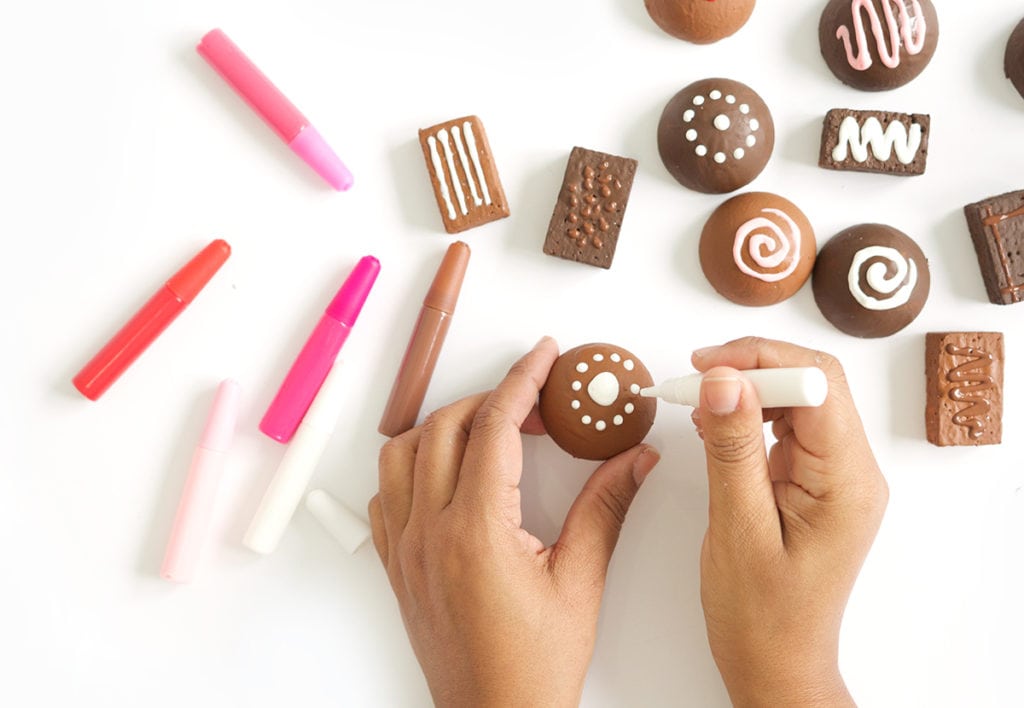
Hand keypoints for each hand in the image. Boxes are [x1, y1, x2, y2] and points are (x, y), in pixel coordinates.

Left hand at [368, 337, 659, 706]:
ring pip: (402, 454)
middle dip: (491, 398)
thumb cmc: (534, 666)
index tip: (543, 355)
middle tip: (535, 403)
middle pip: (446, 427)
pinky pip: (386, 495)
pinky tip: (447, 476)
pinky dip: (412, 468)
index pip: (494, 427)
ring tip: (488, 430)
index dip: (522, 379)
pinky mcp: (398, 566)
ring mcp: (407, 548)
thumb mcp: (581, 582)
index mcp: (477, 531)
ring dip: (444, 427)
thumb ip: (606, 508)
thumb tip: (633, 458)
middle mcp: (431, 532)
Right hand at [691, 337, 887, 706]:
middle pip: (814, 382)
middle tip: (696, 376)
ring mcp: (835, 475)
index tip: (707, 367)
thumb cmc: (761, 615)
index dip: (762, 362)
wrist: (775, 662)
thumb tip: (723, 379)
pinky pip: (787, 425)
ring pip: (799, 397)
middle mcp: (852, 472)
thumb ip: (732, 449)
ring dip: (748, 387)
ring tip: (698, 399)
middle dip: (753, 367)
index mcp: (847, 483)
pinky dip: (749, 413)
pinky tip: (715, 423)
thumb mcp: (738, 528)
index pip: (818, 386)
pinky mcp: (814, 480)